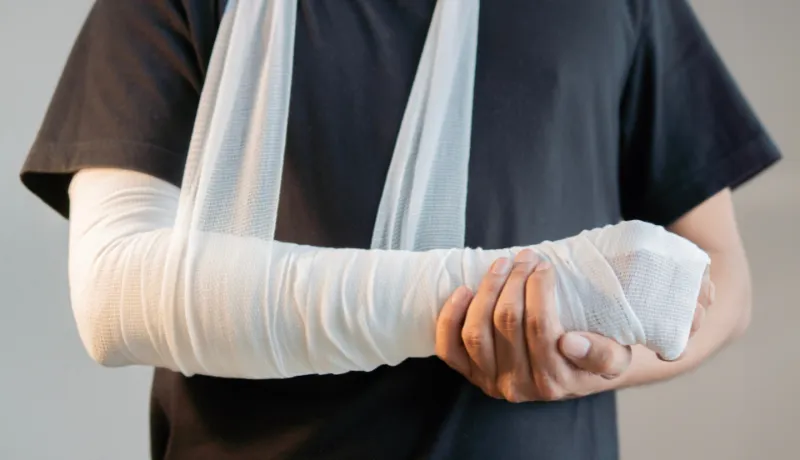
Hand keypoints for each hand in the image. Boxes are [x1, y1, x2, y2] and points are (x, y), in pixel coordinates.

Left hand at [435, 249, 633, 401]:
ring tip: (502, 264)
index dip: (539, 288)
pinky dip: (451, 317)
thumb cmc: (595, 355)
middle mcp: (518, 386)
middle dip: (515, 280)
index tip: (545, 265)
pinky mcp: (469, 374)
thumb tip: (569, 342)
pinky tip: (464, 291)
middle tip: (526, 257)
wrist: (575, 375)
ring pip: (476, 332)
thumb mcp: (616, 357)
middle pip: (506, 323)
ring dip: (487, 290)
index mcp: (554, 381)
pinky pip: (449, 348)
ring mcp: (489, 382)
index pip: (540, 327)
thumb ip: (602, 354)